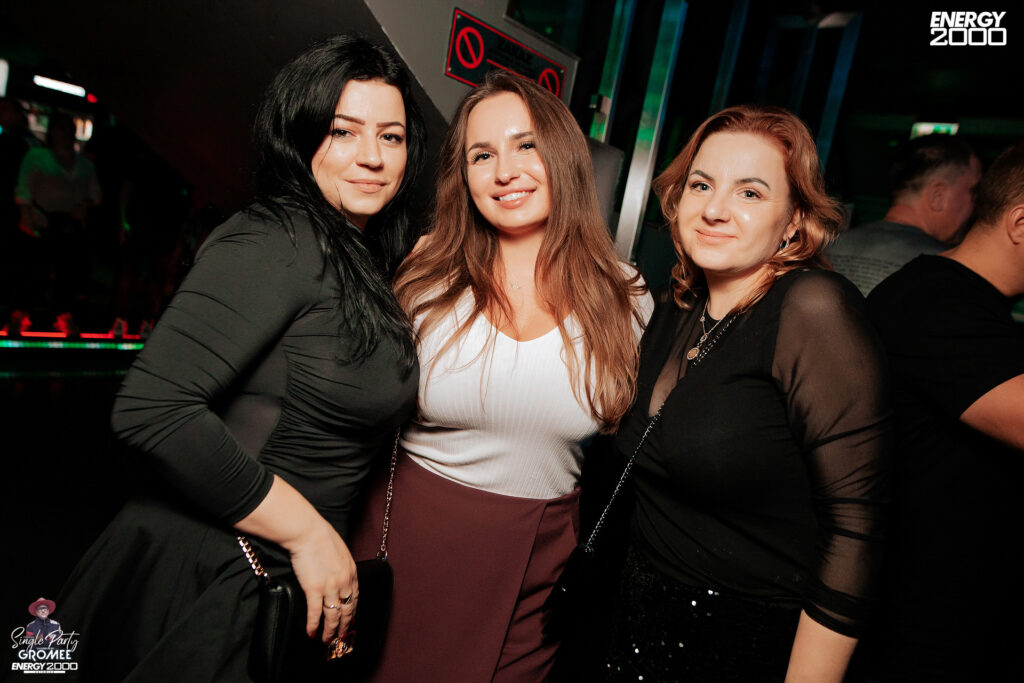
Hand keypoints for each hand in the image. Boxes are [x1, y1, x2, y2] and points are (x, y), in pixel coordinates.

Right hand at [287, 521, 358, 642]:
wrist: (307, 532)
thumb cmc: (320, 537)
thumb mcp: (340, 551)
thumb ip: (341, 566)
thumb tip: (337, 573)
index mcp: (351, 572)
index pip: (355, 598)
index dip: (353, 613)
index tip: (350, 622)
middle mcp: (344, 582)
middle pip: (347, 610)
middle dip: (344, 626)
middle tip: (341, 638)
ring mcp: (330, 587)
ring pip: (333, 615)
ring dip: (330, 630)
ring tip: (327, 640)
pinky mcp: (314, 589)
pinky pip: (316, 612)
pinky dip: (314, 625)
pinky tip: (312, 632)